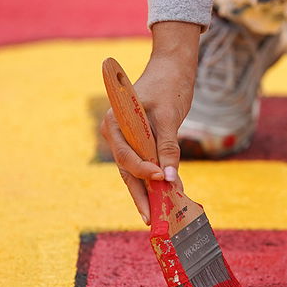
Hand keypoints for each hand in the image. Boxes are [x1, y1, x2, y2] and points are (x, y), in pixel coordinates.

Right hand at [99, 21, 201, 223]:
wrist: (171, 68)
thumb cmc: (168, 86)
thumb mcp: (169, 116)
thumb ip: (168, 146)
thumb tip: (169, 177)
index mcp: (114, 122)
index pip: (126, 155)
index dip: (142, 171)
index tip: (160, 179)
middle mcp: (115, 133)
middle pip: (127, 170)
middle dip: (140, 194)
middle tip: (151, 218)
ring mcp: (126, 139)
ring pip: (135, 171)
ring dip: (148, 191)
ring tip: (159, 213)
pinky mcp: (139, 141)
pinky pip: (145, 163)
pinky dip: (155, 178)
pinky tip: (168, 194)